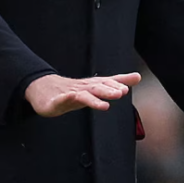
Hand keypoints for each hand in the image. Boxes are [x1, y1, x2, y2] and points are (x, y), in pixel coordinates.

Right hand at [25, 72, 141, 116]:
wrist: (44, 90)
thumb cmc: (74, 90)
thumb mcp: (97, 87)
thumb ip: (117, 82)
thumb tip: (138, 77)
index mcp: (92, 86)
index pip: (106, 83)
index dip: (116, 85)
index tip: (127, 88)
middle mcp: (82, 88)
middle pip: (96, 88)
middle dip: (108, 91)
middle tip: (121, 93)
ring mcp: (69, 94)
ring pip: (82, 96)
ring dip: (93, 99)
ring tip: (104, 105)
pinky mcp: (56, 101)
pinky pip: (61, 100)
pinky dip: (66, 98)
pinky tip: (71, 97)